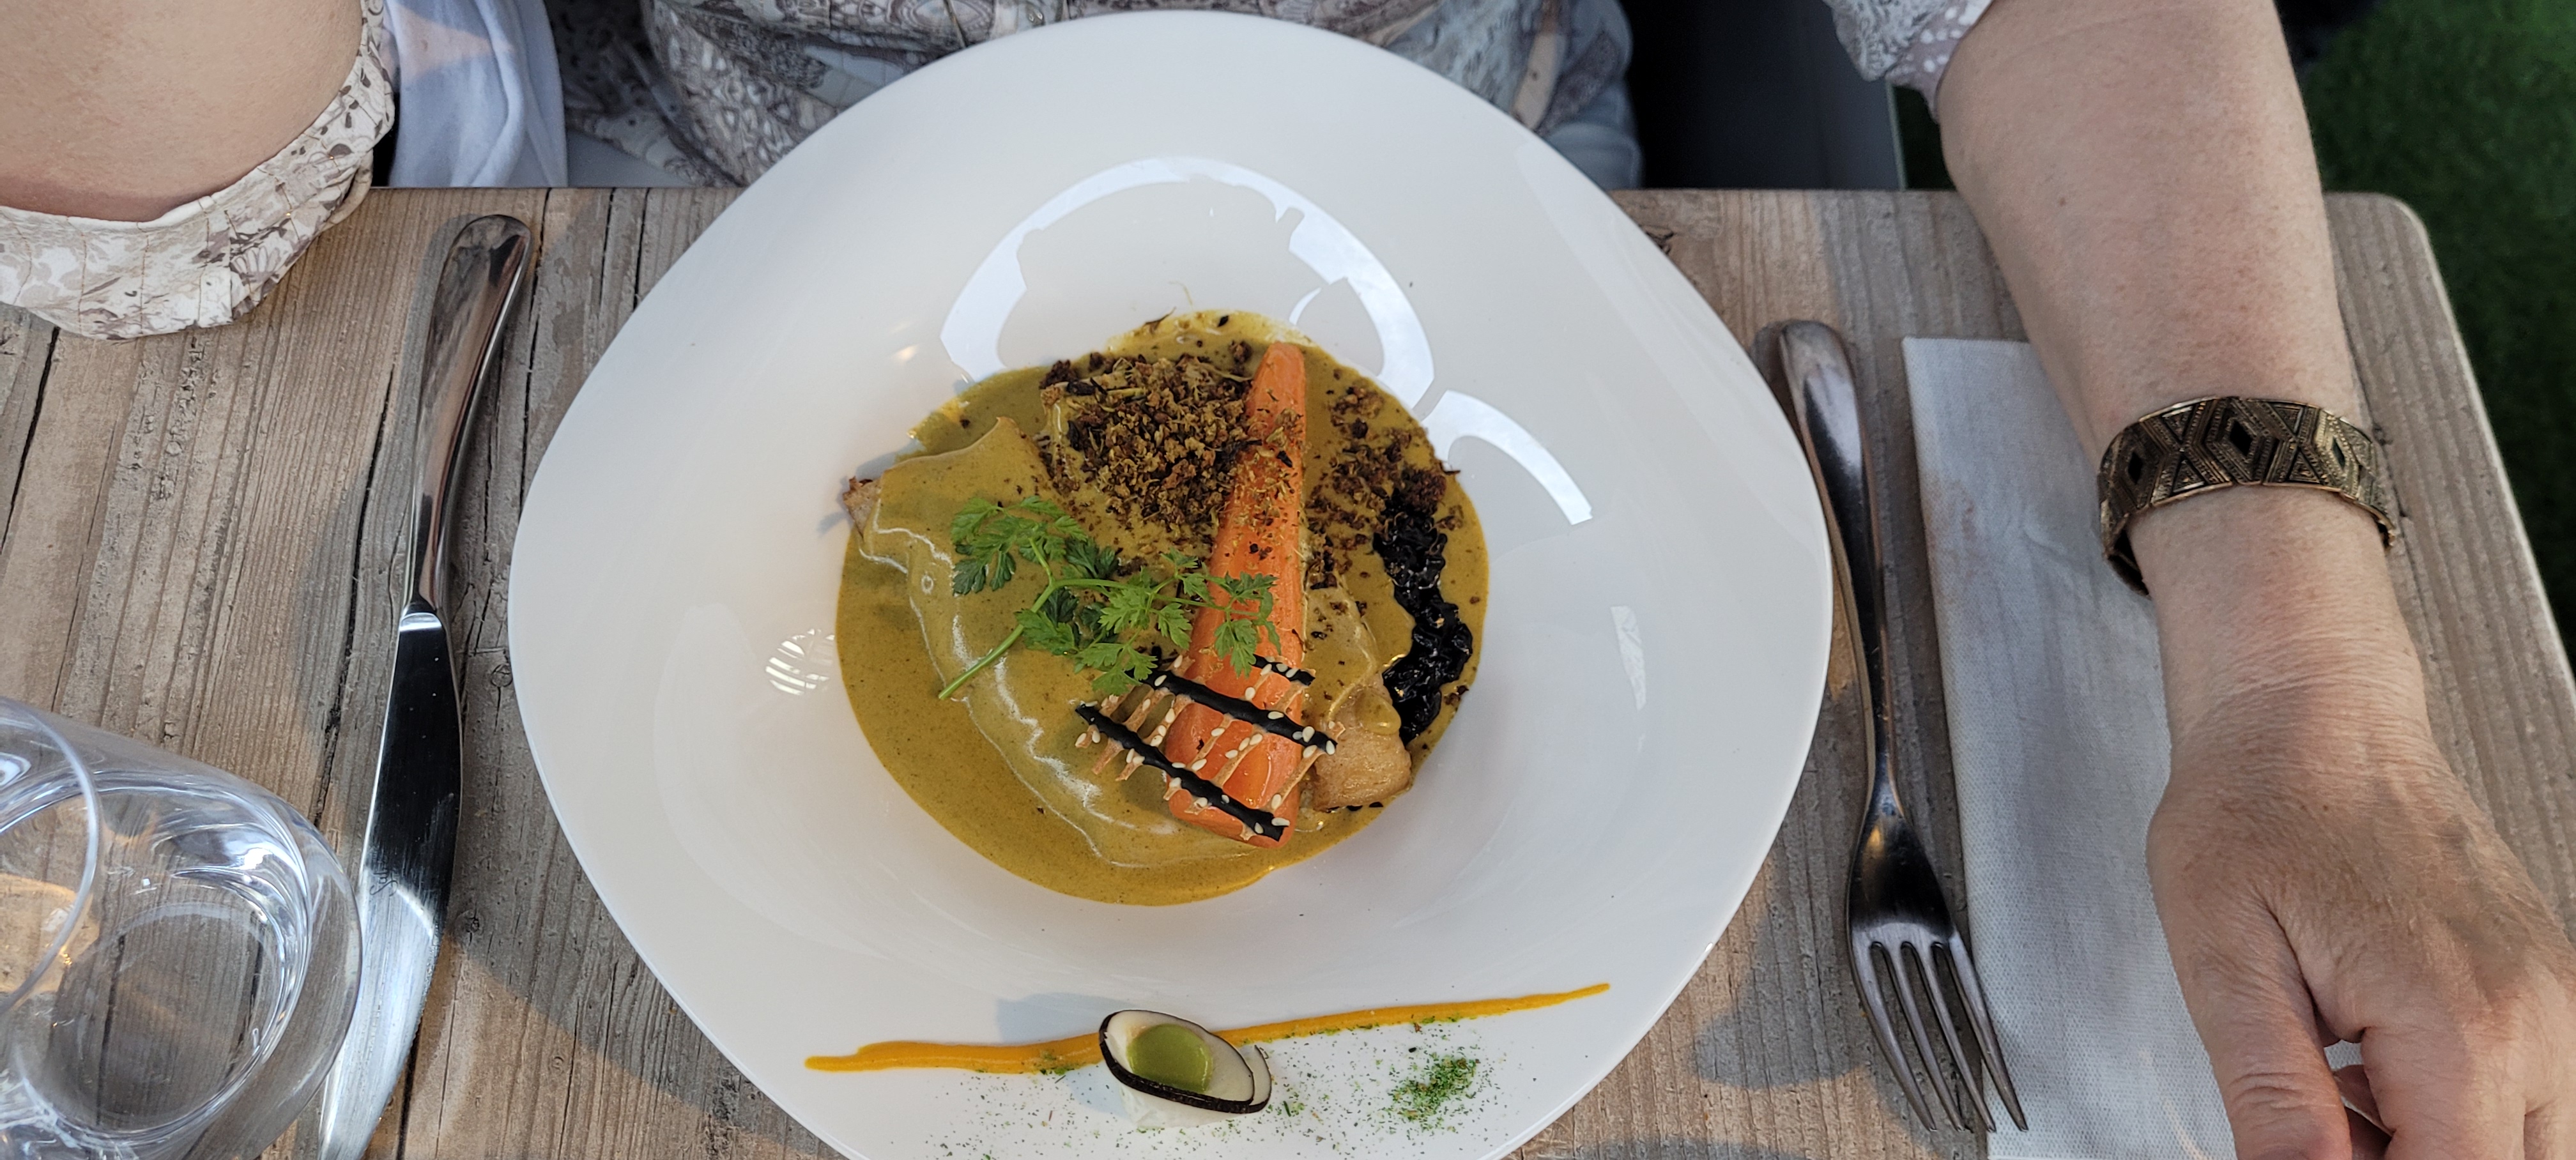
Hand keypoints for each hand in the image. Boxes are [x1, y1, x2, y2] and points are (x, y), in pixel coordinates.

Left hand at [2149, 670, 2575, 1158]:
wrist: (2309, 715)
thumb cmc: (2258, 811)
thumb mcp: (2225, 964)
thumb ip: (2271, 1098)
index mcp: (2458, 1024)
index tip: (2311, 1150)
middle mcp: (2535, 1018)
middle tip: (2322, 1125)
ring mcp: (2552, 1000)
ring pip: (2532, 1143)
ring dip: (2439, 1147)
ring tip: (2337, 1091)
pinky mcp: (2541, 985)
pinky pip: (2531, 1093)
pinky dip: (2456, 1110)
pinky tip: (2369, 1068)